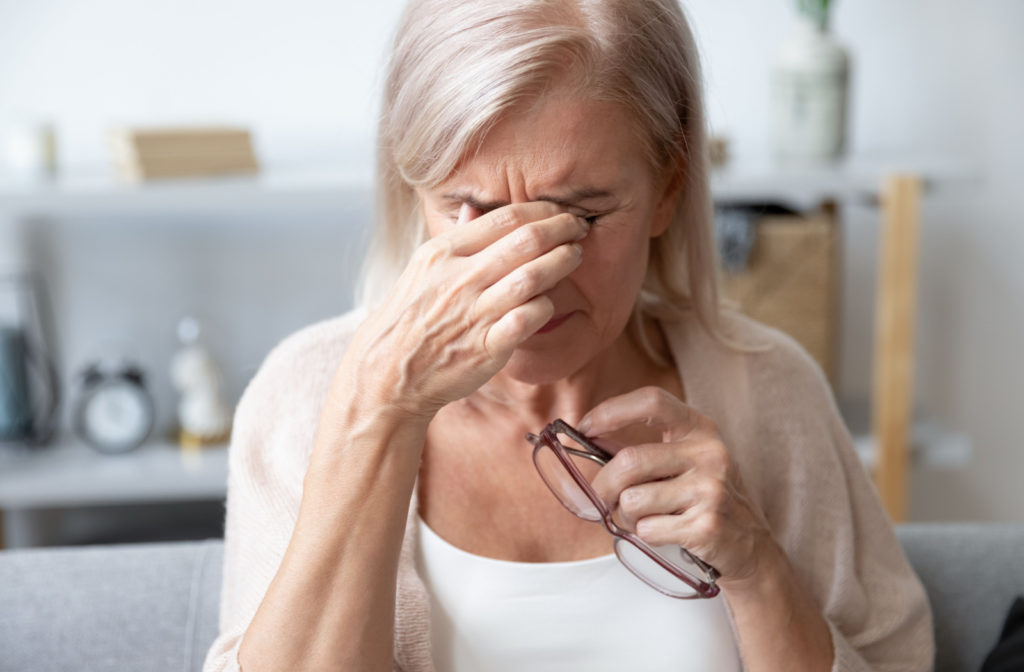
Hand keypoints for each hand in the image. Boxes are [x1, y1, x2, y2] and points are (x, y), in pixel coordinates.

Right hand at [338, 201, 588, 421]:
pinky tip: (549, 301)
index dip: (541, 211)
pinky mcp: (486, 347)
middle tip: (578, 228)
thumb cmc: (411, 317)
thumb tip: (473, 206)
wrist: (389, 371)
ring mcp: (473, 314)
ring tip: (574, 256)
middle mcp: (458, 279)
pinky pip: (527, 319)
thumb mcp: (421, 269)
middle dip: (561, 229)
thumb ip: (454, 238)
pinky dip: (545, 306)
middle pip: (524, 242)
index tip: (559, 211)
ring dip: (561, 263)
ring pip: (531, 278)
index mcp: (442, 253)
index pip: (503, 218)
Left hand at [580, 386, 777, 587]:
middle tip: (602, 498)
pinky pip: (647, 529)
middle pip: (630, 461)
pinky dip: (645, 535)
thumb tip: (589, 440)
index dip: (611, 410)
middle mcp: (709, 453)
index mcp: (700, 429)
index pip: (651, 401)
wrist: (750, 546)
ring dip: (626, 516)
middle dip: (604, 485)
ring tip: (647, 517)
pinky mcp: (707, 525)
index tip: (584, 427)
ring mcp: (711, 489)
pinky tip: (667, 532)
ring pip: (632, 500)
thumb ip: (641, 451)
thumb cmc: (705, 499)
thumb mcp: (683, 463)